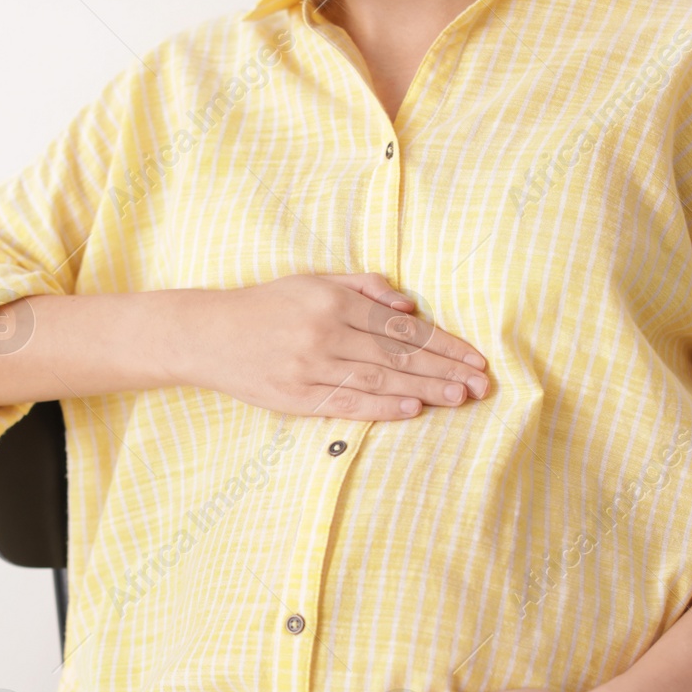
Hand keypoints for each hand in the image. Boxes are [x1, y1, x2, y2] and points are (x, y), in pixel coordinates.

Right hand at [175, 273, 489, 420]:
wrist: (209, 334)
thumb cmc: (267, 306)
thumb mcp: (314, 281)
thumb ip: (363, 287)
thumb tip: (409, 306)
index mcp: (335, 302)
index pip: (403, 327)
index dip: (444, 342)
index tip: (475, 356)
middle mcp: (327, 333)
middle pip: (399, 355)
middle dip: (445, 369)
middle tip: (481, 384)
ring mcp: (311, 367)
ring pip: (379, 380)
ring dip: (424, 390)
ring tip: (459, 398)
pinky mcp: (296, 397)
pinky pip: (347, 403)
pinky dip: (382, 408)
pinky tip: (413, 410)